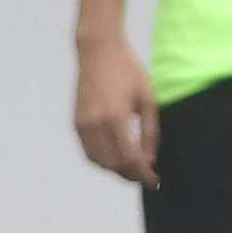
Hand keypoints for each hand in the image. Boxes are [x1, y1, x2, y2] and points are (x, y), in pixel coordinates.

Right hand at [73, 31, 159, 185]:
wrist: (99, 51)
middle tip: (147, 177)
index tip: (155, 181)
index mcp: (116, 117)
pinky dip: (103, 161)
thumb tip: (149, 161)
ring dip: (116, 170)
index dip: (143, 174)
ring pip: (99, 161)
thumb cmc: (129, 71)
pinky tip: (117, 158)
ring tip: (134, 169)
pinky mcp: (76, 122)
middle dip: (131, 175)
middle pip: (113, 164)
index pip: (130, 159)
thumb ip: (150, 132)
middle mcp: (95, 124)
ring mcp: (82, 124)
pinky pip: (89, 151)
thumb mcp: (148, 99)